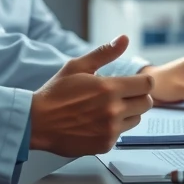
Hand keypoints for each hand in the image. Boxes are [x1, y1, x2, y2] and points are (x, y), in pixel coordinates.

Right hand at [29, 35, 153, 156]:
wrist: (37, 122)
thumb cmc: (56, 92)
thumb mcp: (77, 66)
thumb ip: (104, 53)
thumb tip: (124, 39)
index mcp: (109, 88)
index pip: (147, 84)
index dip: (143, 81)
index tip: (134, 82)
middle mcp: (113, 110)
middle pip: (146, 103)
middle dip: (138, 96)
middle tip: (121, 95)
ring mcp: (110, 129)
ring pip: (136, 119)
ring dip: (128, 113)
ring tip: (107, 108)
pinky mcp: (105, 144)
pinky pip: (121, 134)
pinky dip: (114, 128)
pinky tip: (98, 122)